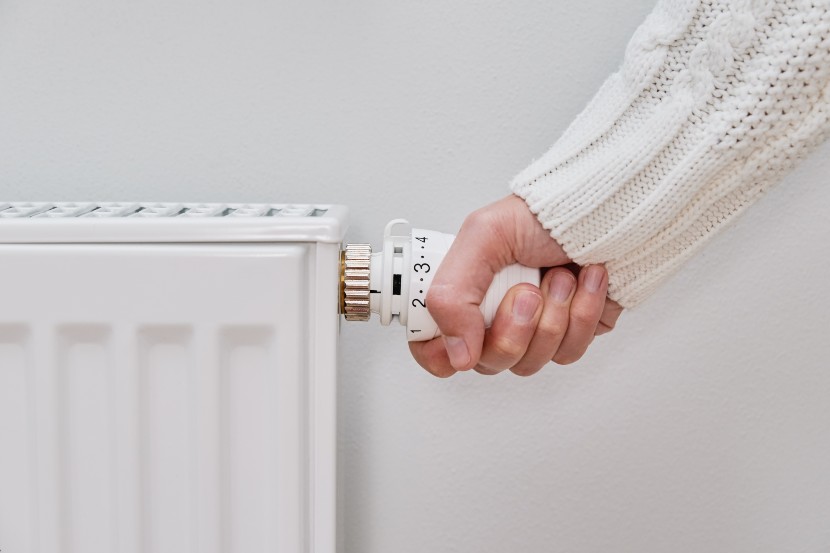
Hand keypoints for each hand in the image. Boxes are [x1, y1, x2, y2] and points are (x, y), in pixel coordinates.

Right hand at [409, 195, 622, 376]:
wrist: (604, 212)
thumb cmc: (542, 216)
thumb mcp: (483, 236)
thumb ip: (453, 294)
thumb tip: (457, 354)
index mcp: (463, 293)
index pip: (432, 345)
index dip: (440, 353)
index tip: (461, 344)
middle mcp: (493, 317)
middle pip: (486, 362)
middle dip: (513, 327)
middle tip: (528, 290)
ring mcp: (532, 332)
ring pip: (528, 363)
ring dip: (552, 316)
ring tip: (560, 277)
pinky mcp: (571, 337)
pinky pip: (568, 353)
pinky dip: (582, 316)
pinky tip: (585, 283)